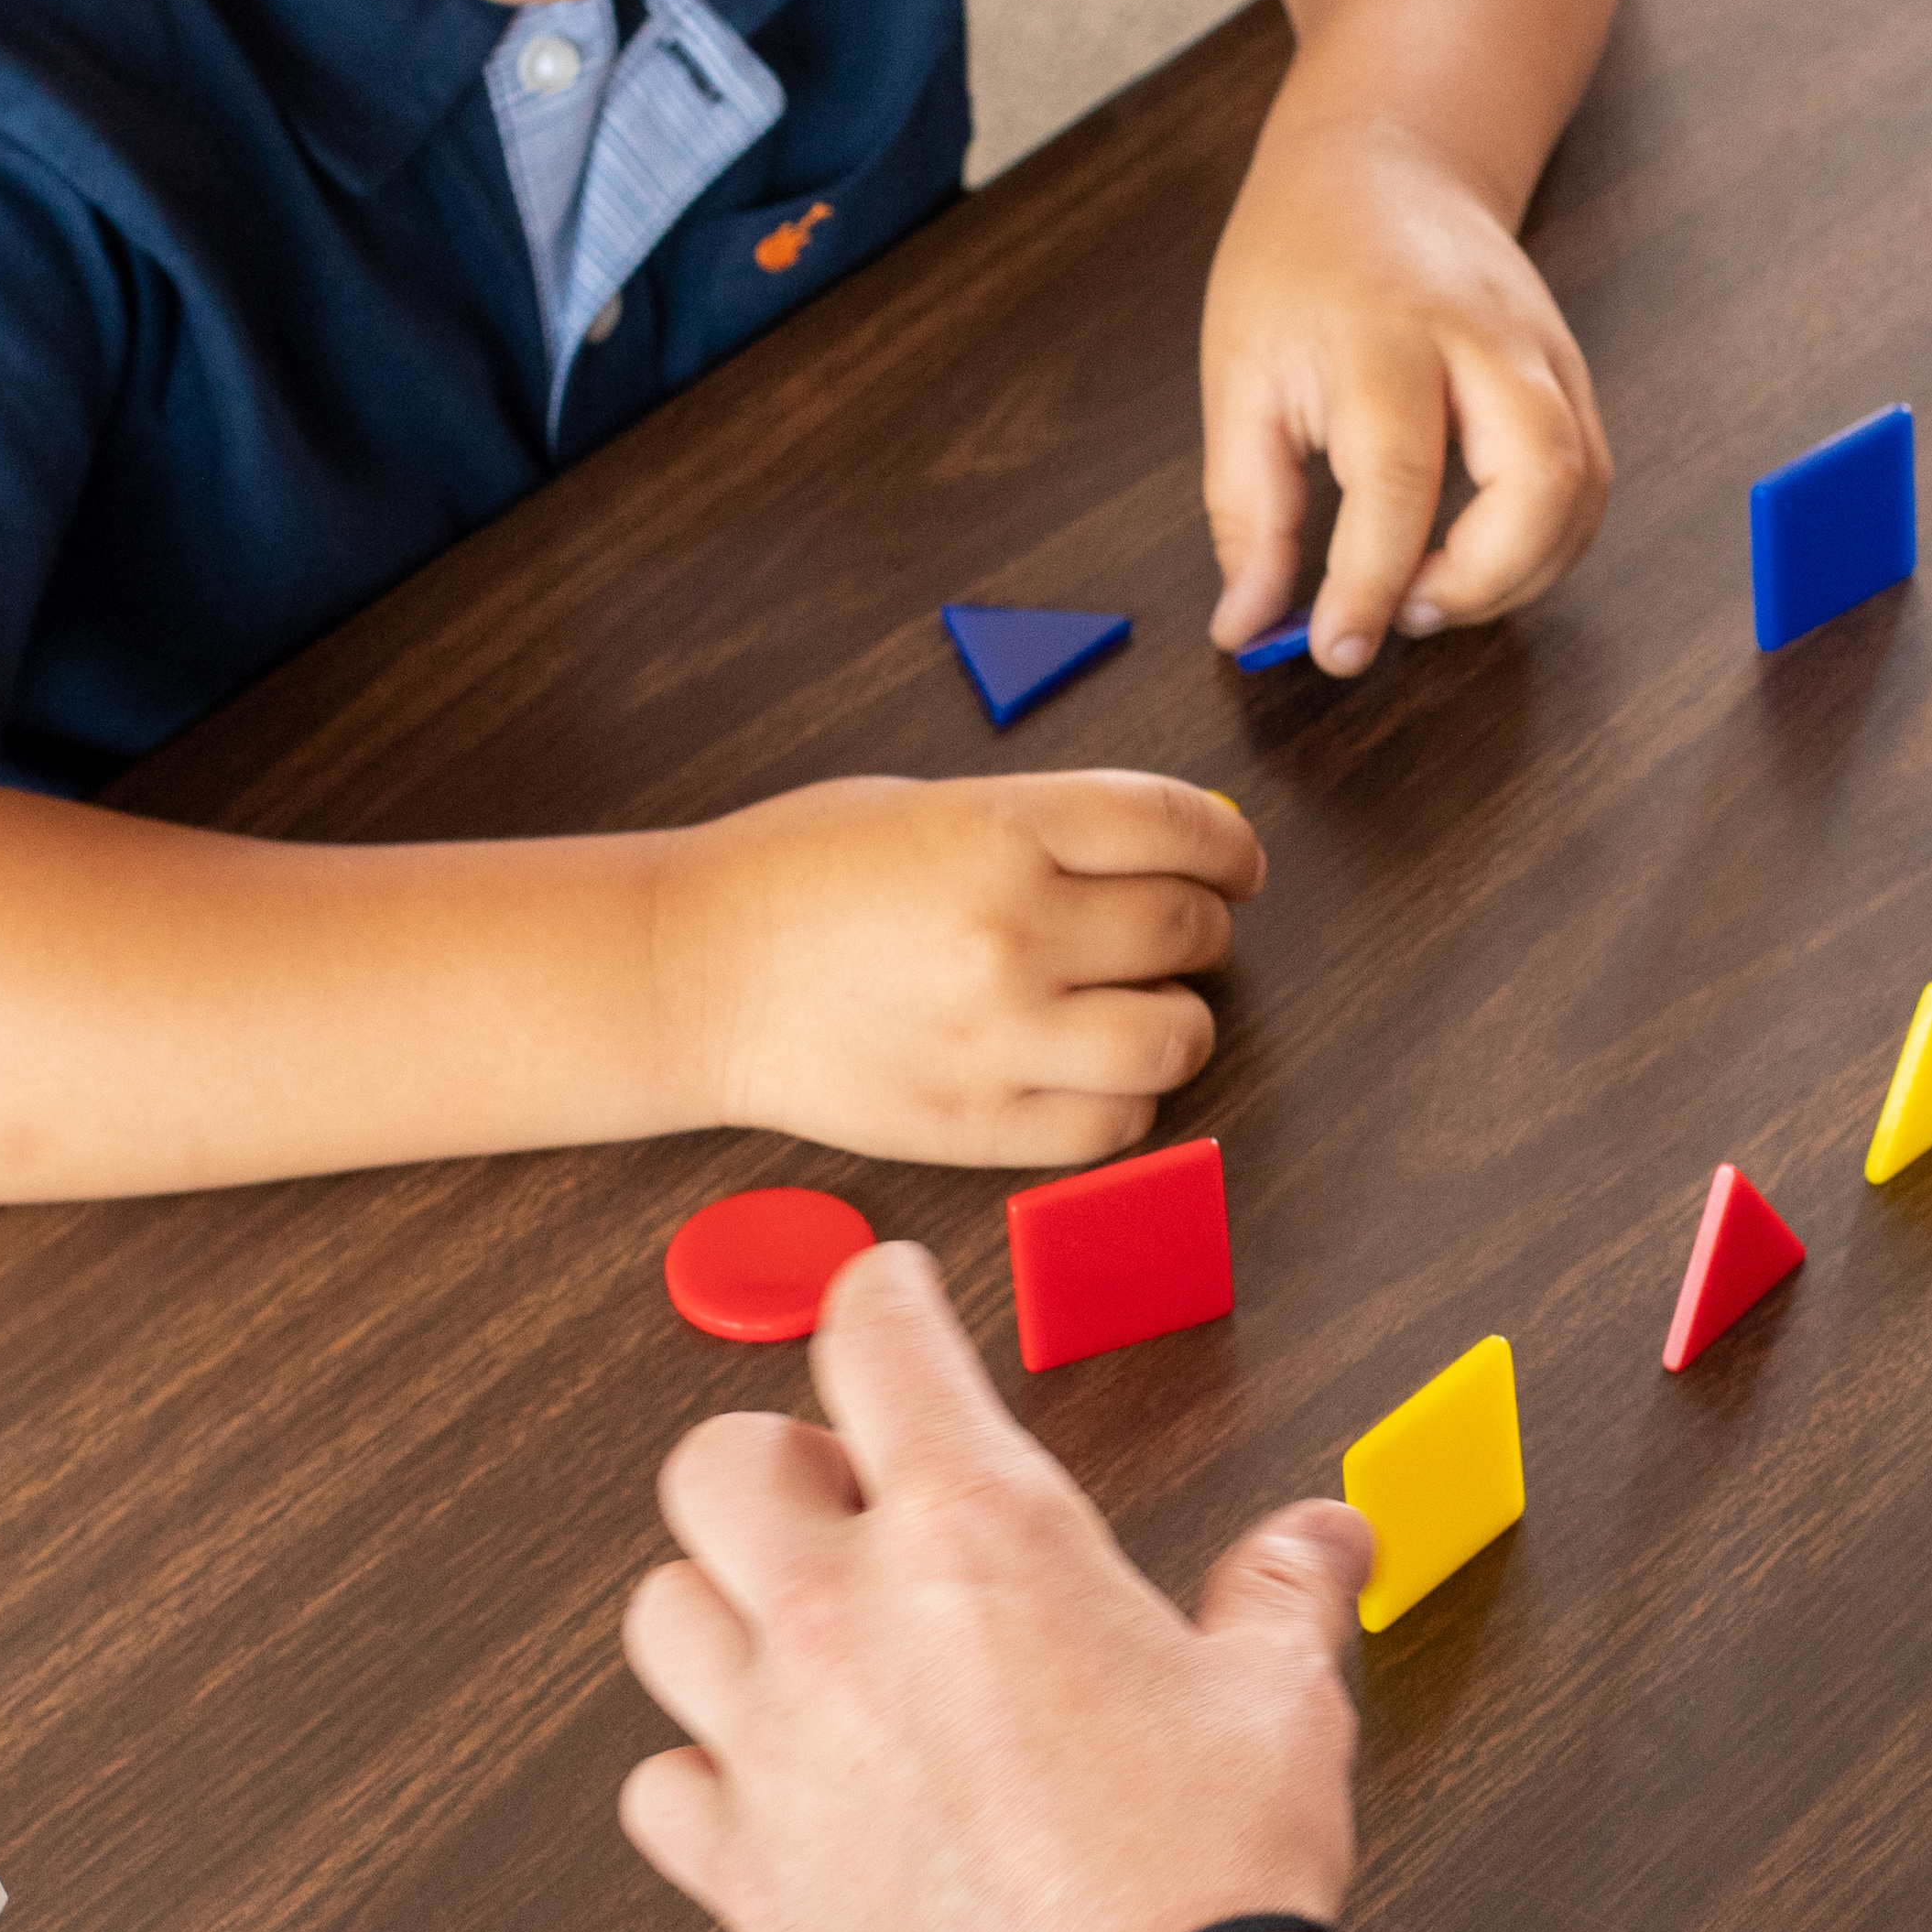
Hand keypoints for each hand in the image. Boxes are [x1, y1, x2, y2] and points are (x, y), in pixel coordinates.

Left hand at [621, 1240, 1374, 1931]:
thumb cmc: (1212, 1873)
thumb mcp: (1279, 1695)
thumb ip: (1281, 1592)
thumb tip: (1326, 1540)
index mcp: (976, 1533)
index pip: (874, 1340)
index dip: (878, 1298)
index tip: (884, 1297)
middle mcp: (845, 1618)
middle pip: (715, 1465)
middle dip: (774, 1461)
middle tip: (842, 1498)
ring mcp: (776, 1747)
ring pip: (657, 1613)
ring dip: (718, 1605)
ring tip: (792, 1634)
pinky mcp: (748, 1875)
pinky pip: (659, 1790)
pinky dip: (700, 1776)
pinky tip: (767, 1785)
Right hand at [653, 774, 1260, 1163]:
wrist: (694, 975)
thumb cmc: (796, 877)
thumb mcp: (929, 805)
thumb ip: (1048, 827)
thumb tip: (1166, 852)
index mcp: (1002, 831)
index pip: (1180, 827)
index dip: (1231, 848)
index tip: (1236, 865)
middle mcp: (1015, 932)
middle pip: (1187, 928)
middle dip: (1201, 925)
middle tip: (1176, 930)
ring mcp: (1000, 1038)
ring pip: (1176, 1038)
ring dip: (1181, 1018)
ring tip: (1141, 1006)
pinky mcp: (978, 1125)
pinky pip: (1115, 1125)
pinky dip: (1129, 1099)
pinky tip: (1094, 1071)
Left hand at [1200, 120, 1610, 675]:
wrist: (1389, 160)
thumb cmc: (1301, 258)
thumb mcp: (1240, 375)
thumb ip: (1248, 510)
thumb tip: (1249, 624)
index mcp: (1385, 331)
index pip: (1398, 479)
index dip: (1371, 585)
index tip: (1334, 649)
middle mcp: (1486, 340)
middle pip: (1542, 479)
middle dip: (1483, 582)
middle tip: (1405, 612)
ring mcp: (1546, 354)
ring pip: (1585, 490)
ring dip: (1521, 576)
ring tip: (1433, 593)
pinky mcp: (1573, 375)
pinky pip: (1590, 481)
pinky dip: (1546, 546)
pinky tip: (1476, 562)